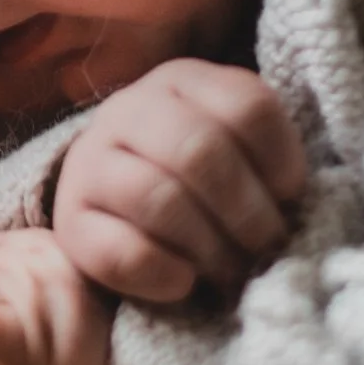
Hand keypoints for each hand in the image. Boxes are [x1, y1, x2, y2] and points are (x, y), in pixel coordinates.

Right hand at [53, 58, 307, 302]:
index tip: (292, 197)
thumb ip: (264, 156)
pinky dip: (164, 274)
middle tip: (266, 248)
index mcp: (181, 81)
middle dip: (247, 211)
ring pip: (159, 199)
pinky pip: (121, 253)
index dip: (282, 159)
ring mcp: (89, 164)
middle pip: (200, 150)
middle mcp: (127, 110)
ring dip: (210, 247)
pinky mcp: (68, 224)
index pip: (247, 105)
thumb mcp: (232, 145)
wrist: (110, 205)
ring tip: (231, 272)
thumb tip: (295, 204)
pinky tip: (184, 283)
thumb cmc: (193, 180)